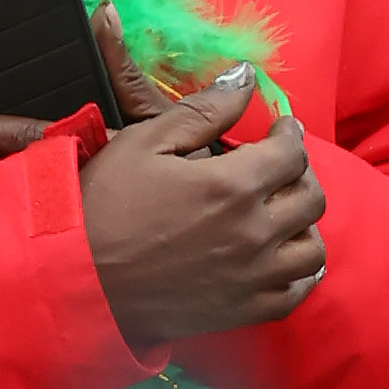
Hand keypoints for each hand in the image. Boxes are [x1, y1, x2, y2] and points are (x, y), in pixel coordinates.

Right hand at [0, 3, 327, 345]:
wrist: (75, 281)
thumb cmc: (101, 207)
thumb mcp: (145, 142)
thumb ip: (203, 109)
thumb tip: (244, 76)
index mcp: (232, 185)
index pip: (293, 153)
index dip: (290, 135)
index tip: (281, 131)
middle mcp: (253, 232)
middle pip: (312, 198)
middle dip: (302, 174)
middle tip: (282, 167)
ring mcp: (252, 277)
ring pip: (313, 249)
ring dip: (305, 225)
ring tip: (284, 213)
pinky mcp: (242, 311)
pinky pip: (295, 294)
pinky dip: (300, 275)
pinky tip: (284, 258)